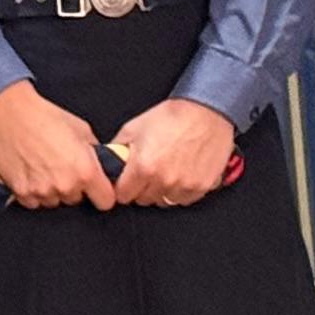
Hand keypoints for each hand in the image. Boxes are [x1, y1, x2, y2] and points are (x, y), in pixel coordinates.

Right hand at [0, 82, 115, 209]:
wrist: (11, 113)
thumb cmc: (45, 117)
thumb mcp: (82, 130)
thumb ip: (95, 153)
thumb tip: (100, 164)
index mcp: (86, 171)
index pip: (105, 201)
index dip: (102, 194)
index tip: (96, 189)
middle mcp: (65, 185)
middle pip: (76, 200)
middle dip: (72, 187)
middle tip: (61, 167)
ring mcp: (42, 191)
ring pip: (54, 201)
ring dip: (51, 190)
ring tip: (43, 168)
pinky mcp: (21, 192)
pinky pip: (33, 202)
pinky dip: (32, 191)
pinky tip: (30, 173)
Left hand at [108, 97, 234, 206]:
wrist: (205, 112)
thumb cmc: (172, 117)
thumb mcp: (134, 128)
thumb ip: (117, 149)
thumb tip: (108, 161)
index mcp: (143, 167)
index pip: (123, 196)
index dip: (123, 187)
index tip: (126, 182)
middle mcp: (164, 180)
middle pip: (143, 200)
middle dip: (142, 188)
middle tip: (148, 172)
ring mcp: (184, 185)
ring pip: (164, 201)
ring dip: (162, 191)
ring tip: (166, 171)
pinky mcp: (201, 186)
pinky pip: (184, 199)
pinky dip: (181, 191)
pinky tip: (181, 174)